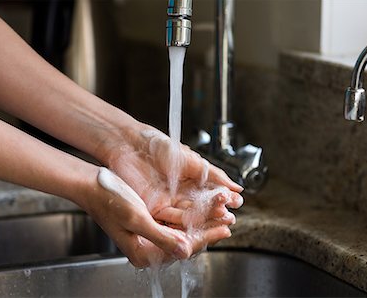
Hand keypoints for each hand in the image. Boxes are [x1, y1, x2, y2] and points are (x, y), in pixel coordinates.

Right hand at [83, 167, 234, 267]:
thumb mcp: (137, 219)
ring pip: (182, 232)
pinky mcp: (149, 225)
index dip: (206, 237)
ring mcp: (149, 237)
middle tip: (228, 220)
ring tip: (220, 215)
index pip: (183, 248)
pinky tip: (201, 211)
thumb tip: (185, 251)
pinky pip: (174, 224)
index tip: (224, 228)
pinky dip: (189, 217)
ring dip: (201, 223)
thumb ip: (162, 237)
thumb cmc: (110, 200)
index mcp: (143, 253)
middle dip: (207, 230)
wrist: (93, 186)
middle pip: (185, 242)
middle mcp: (147, 248)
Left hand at [105, 125, 242, 229]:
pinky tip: (199, 223)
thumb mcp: (192, 159)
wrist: (130, 143)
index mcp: (191, 181)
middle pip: (202, 208)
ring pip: (189, 215)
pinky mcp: (154, 209)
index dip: (224, 198)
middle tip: (230, 215)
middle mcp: (180, 194)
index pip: (211, 194)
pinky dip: (185, 222)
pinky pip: (171, 219)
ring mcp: (168, 202)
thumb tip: (236, 187)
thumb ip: (214, 175)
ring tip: (220, 218)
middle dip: (217, 212)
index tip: (236, 201)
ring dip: (205, 219)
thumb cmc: (158, 146)